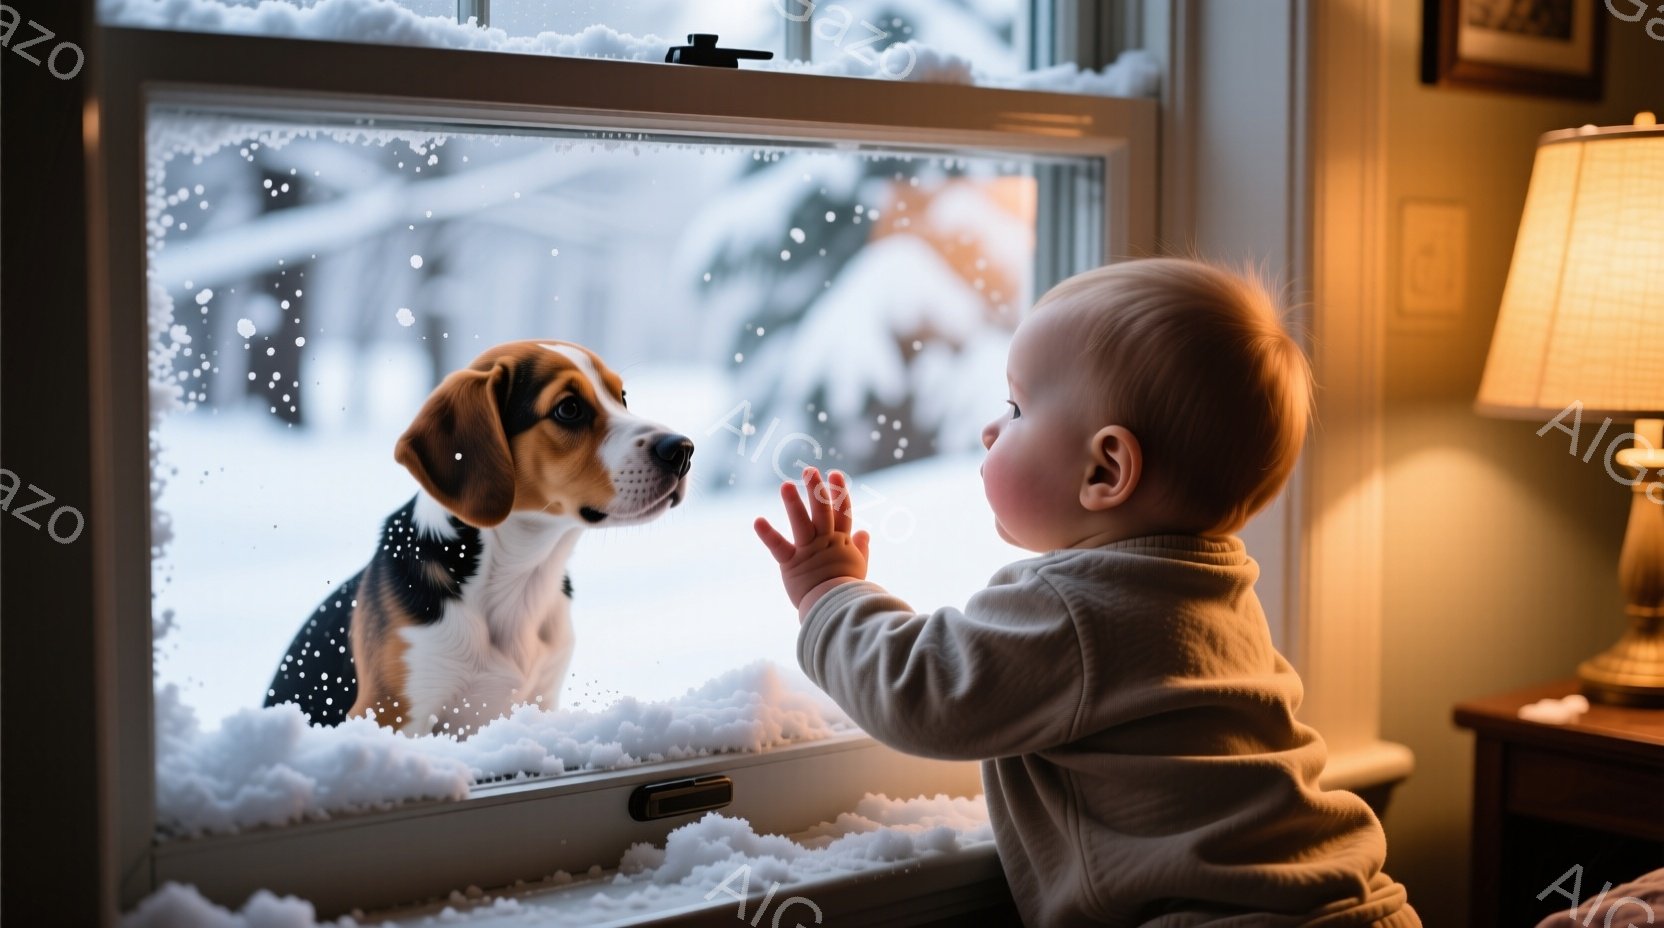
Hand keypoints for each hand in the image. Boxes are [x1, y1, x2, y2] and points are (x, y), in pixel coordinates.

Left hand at [754, 466, 870, 611]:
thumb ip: (861, 548)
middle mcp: (826, 542)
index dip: (839, 492)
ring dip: (794, 504)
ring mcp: (809, 551)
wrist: (839, 611)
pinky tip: (758, 521)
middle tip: (810, 470)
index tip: (835, 473)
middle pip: (823, 511)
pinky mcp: (792, 564)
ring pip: (802, 523)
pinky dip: (768, 535)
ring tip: (786, 486)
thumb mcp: (858, 566)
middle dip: (817, 490)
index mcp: (841, 542)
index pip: (842, 513)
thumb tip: (865, 532)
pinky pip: (779, 547)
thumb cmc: (848, 592)